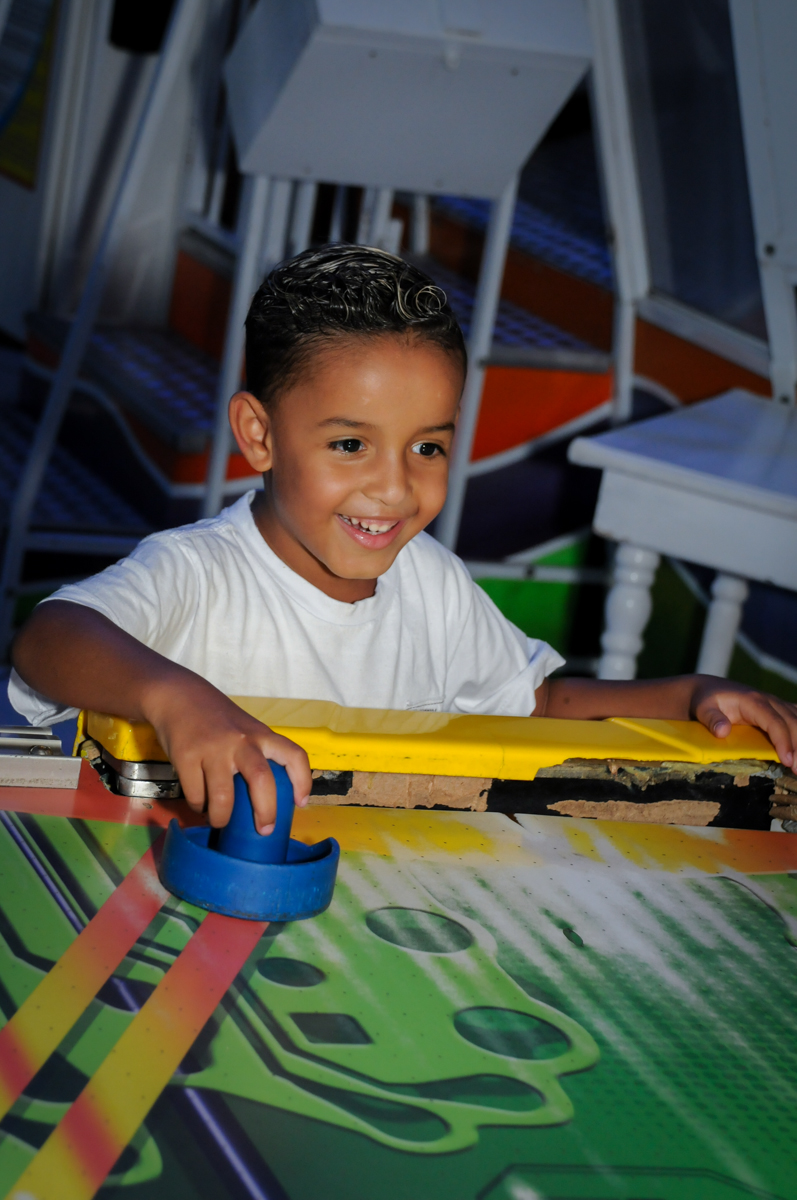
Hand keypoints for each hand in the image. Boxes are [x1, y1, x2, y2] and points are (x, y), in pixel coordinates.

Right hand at [144, 677, 311, 832]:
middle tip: (264, 830)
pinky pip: (196, 795)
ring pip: (223, 797)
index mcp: (260, 734)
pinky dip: (199, 807)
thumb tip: (265, 796)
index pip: (293, 755)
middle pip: (261, 780)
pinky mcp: (186, 757)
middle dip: (266, 811)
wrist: (179, 695)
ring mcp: (213, 749)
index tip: (300, 802)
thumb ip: (257, 753)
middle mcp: (240, 740)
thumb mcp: (245, 728)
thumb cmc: (217, 718)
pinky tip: (200, 805)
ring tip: (220, 822)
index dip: (303, 781)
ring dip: (222, 817)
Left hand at [690, 676, 796, 766]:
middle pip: (792, 722)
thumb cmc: (705, 701)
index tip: (787, 761)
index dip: (783, 741)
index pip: (774, 722)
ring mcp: (776, 704)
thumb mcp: (703, 708)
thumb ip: (712, 719)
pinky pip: (795, 718)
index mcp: (753, 701)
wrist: (707, 690)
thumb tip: (722, 732)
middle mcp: (769, 701)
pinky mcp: (778, 710)